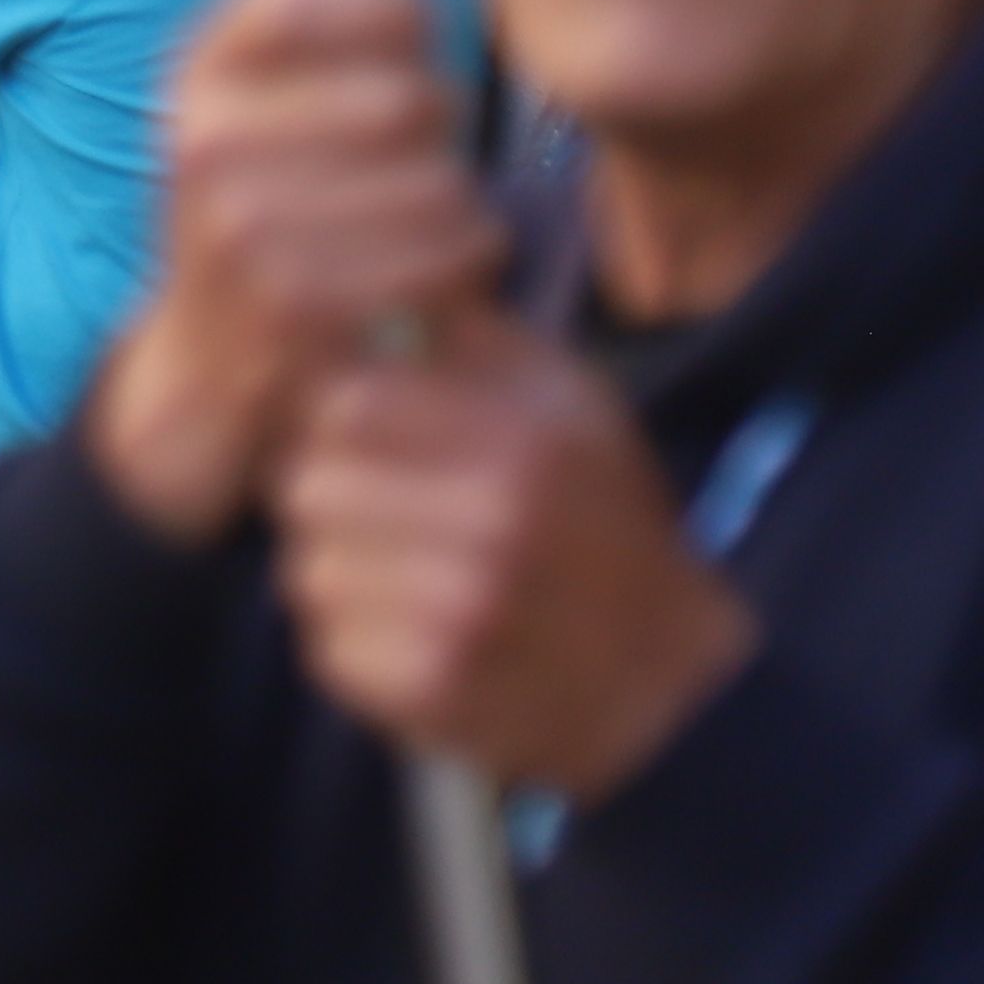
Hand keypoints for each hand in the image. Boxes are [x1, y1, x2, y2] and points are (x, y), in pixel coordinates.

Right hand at [85, 0, 505, 544]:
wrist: (205, 361)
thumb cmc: (269, 209)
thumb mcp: (259, 102)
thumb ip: (319, 23)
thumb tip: (404, 2)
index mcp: (198, 69)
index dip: (393, 15)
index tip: (403, 57)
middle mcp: (202, 135)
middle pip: (407, 97)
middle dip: (444, 135)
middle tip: (425, 167)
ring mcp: (237, 222)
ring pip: (438, 184)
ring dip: (465, 213)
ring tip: (438, 229)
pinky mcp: (289, 302)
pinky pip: (439, 260)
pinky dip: (463, 272)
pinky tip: (440, 281)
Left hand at [269, 315, 753, 797]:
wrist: (676, 687)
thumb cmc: (606, 525)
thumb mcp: (574, 409)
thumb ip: (475, 345)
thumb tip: (374, 289)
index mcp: (521, 443)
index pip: (341, 405)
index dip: (342, 423)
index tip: (367, 443)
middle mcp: (493, 527)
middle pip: (307, 487)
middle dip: (334, 499)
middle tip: (382, 518)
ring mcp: (463, 618)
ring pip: (308, 570)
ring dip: (342, 575)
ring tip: (406, 580)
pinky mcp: (435, 694)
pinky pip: (329, 648)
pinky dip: (358, 647)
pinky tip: (418, 640)